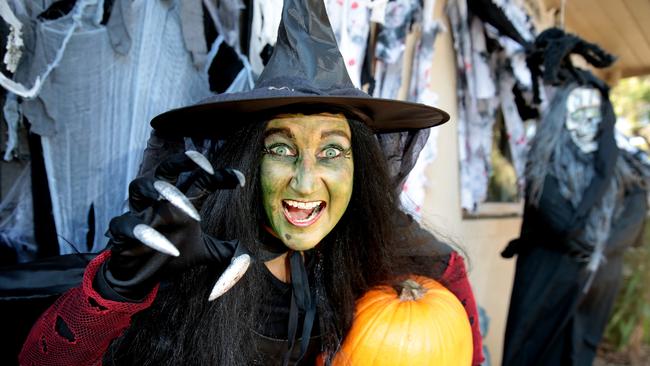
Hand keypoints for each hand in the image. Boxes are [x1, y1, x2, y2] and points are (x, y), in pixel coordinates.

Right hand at [103, 151, 249, 300]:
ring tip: (179, 201)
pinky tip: (165, 245)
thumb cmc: (169, 255)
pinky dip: (142, 232)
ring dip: (157, 189)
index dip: (220, 177)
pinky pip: (125, 225)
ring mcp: (139, 215)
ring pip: (138, 187)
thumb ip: (224, 250)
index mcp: (179, 203)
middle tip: (202, 163)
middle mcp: (158, 202)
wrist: (139, 278)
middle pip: (164, 170)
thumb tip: (248, 255)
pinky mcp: (122, 234)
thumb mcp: (203, 253)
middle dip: (181, 162)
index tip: (239, 179)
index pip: (200, 180)